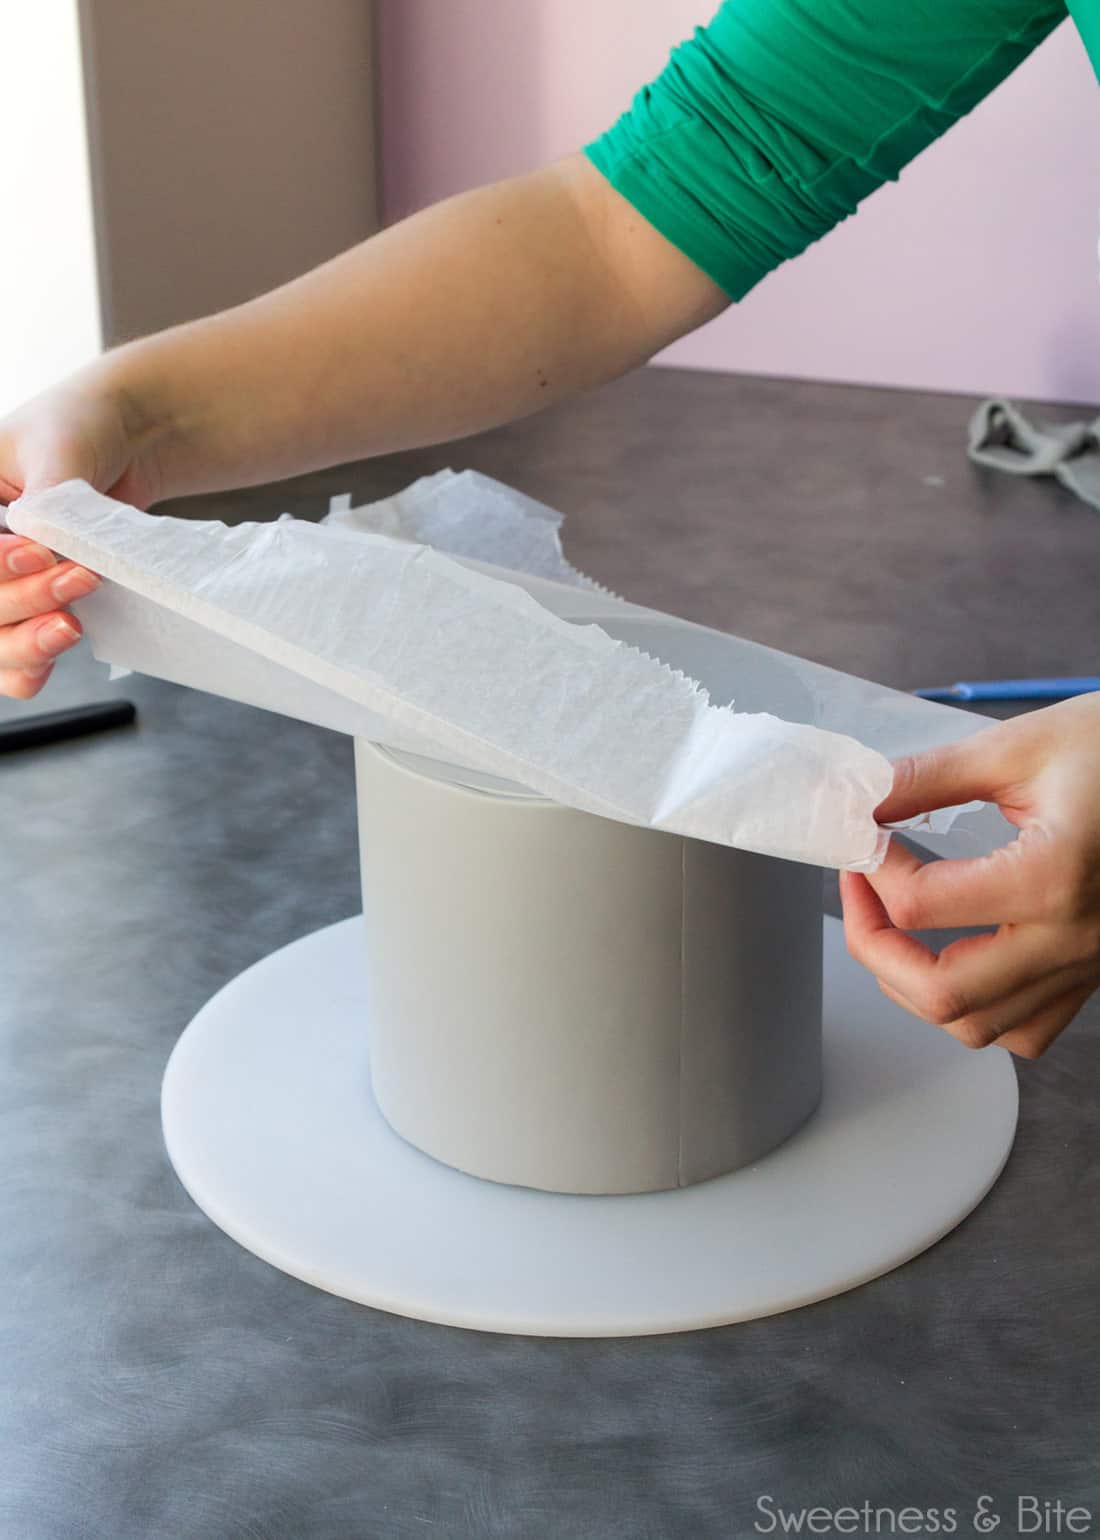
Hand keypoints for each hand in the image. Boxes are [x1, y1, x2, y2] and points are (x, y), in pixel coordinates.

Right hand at [0, 368, 164, 698]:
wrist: (126, 438)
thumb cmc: (78, 427)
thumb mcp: (55, 452)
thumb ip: (47, 509)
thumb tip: (47, 559)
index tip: (36, 554)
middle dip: (21, 600)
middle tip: (78, 577)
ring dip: (27, 641)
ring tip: (72, 624)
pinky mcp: (30, 609)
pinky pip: (13, 663)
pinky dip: (30, 665)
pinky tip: (58, 644)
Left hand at [840, 694, 1099, 1057]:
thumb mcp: (1018, 746)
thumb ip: (928, 778)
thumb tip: (861, 798)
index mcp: (1051, 878)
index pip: (923, 905)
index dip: (870, 869)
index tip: (863, 836)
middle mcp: (1071, 939)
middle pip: (941, 994)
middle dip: (875, 947)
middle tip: (859, 891)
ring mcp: (1087, 965)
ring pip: (977, 1027)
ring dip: (914, 987)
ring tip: (893, 927)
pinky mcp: (1094, 973)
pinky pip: (1024, 1029)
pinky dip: (975, 1010)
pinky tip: (957, 958)